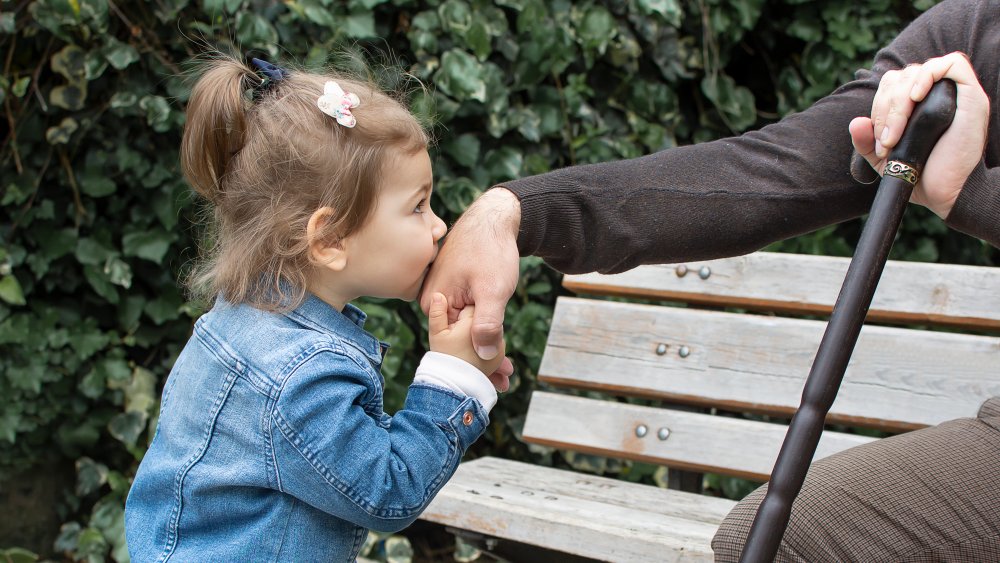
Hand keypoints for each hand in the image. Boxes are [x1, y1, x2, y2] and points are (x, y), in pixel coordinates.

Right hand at [420, 188, 520, 388]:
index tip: (497, 382)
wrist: (496, 219)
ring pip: (468, 329)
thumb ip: (487, 323)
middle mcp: (434, 301)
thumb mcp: (492, 290)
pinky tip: (500, 346)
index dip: (475, 365)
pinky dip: (486, 330)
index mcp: (433, 304)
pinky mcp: (458, 291)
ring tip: (508, 373)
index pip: (453, 345)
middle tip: (506, 382)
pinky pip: (471, 317)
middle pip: (459, 339)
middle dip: (482, 362)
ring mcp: (446, 295)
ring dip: (486, 348)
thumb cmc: (491, 250)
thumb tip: (483, 356)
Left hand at [849, 52, 989, 218]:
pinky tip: (916, 97)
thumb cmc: (920, 175)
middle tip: (887, 140)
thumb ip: (866, 143)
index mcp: (915, 105)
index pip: (890, 85)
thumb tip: (855, 122)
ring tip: (897, 132)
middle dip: (886, 107)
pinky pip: (953, 63)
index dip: (878, 107)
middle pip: (901, 77)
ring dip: (900, 100)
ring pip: (919, 70)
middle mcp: (935, 94)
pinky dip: (928, 75)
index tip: (881, 142)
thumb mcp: (885, 160)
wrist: (946, 193)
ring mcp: (954, 93)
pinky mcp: (971, 94)